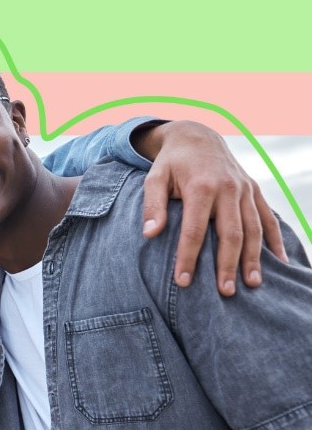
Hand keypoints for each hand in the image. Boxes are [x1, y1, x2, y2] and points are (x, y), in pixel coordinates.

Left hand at [136, 120, 287, 295]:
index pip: (195, 230)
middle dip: (228, 264)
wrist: (197, 136)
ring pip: (253, 228)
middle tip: (225, 292)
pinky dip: (275, 239)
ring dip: (254, 258)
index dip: (189, 257)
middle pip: (230, 233)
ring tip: (251, 284)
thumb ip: (152, 206)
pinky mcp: (254, 191)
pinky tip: (279, 262)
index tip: (183, 282)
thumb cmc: (171, 163)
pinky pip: (268, 218)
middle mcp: (228, 188)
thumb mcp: (154, 178)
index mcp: (202, 186)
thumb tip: (149, 234)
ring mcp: (245, 190)